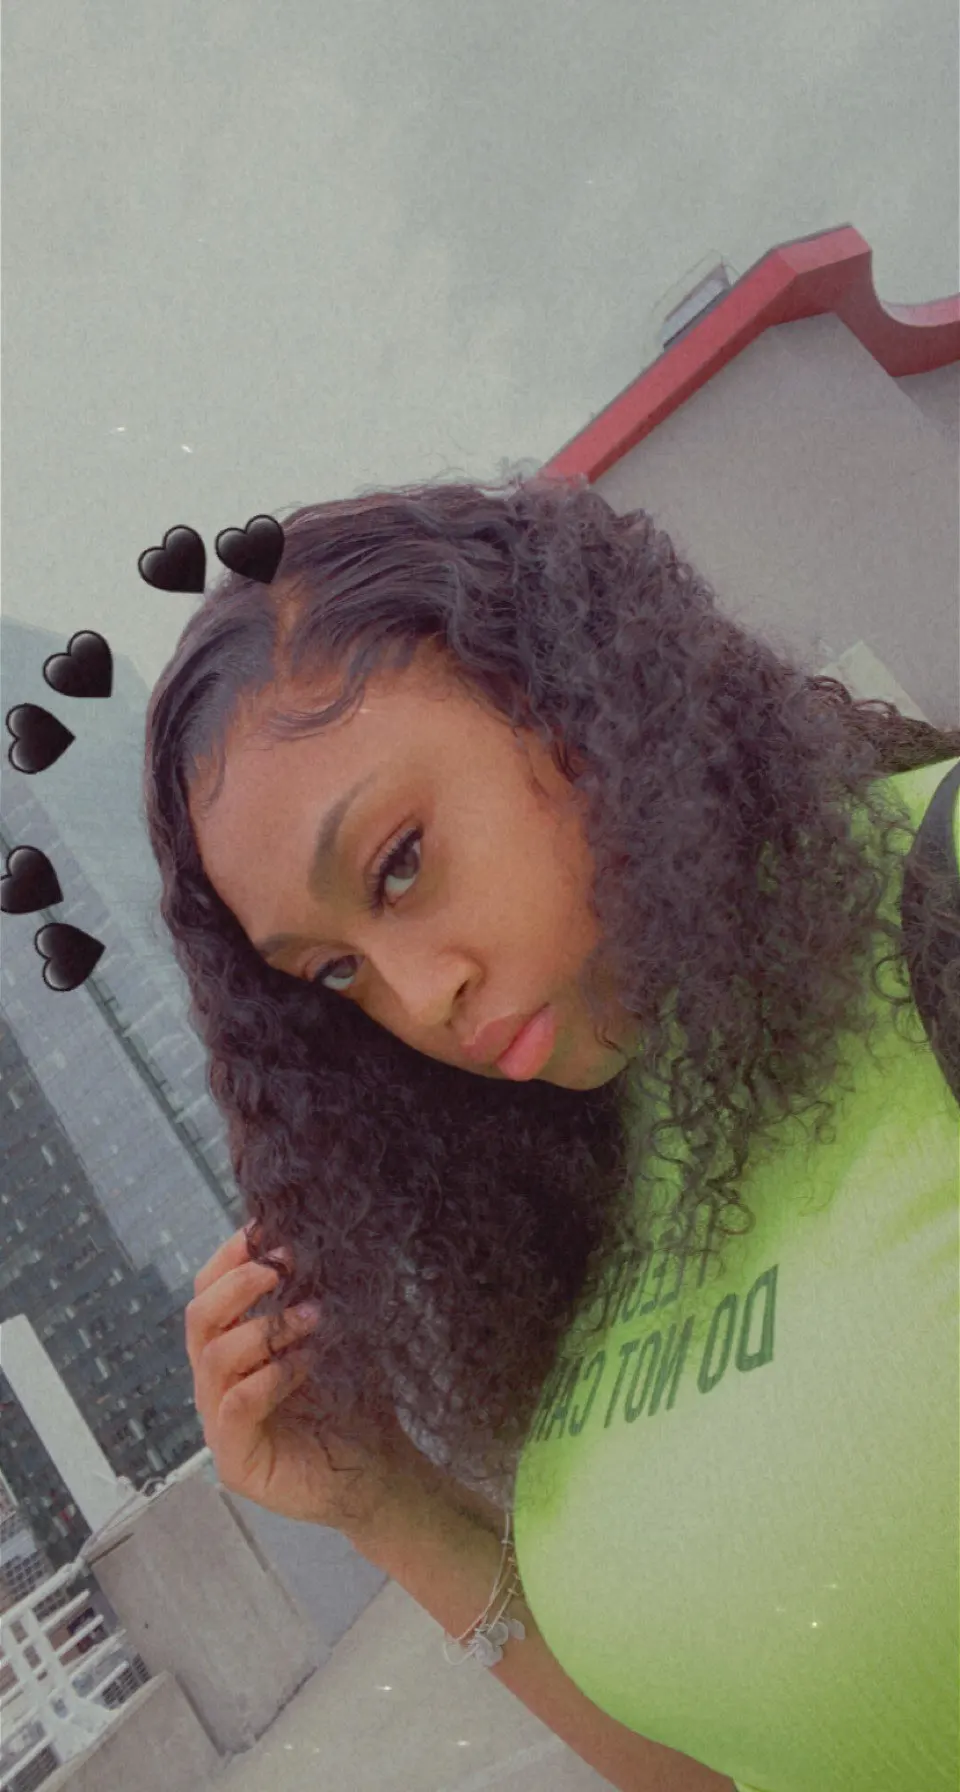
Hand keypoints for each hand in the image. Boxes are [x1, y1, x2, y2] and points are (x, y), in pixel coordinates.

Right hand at [185, 1226, 442, 1536]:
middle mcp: (216, 1383)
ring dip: (264, 1327)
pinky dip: (271, 1376)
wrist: (379, 1469)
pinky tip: (307, 1361)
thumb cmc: (354, 1399)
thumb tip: (318, 1235)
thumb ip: (315, 1293)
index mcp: (231, 1349)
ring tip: (313, 1315)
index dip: (230, 1257)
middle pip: (199, 1318)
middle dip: (239, 1283)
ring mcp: (219, 1424)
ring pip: (215, 1358)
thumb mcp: (334, 1335)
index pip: (208, 1292)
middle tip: (283, 1265)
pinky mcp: (235, 1462)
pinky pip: (236, 1407)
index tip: (265, 1228)